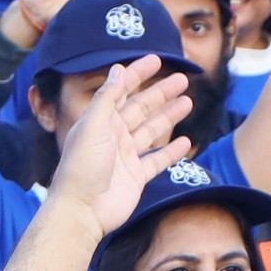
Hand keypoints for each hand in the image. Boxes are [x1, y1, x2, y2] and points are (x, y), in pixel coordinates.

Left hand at [48, 54, 196, 227]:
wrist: (82, 210)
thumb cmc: (82, 167)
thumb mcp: (93, 126)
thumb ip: (107, 98)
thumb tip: (117, 68)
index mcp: (101, 121)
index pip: (122, 90)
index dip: (138, 74)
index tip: (156, 59)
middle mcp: (113, 136)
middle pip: (141, 108)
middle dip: (161, 93)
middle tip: (182, 79)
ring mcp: (125, 157)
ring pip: (152, 131)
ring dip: (169, 116)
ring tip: (188, 102)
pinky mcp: (136, 177)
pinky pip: (157, 160)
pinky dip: (171, 151)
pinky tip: (185, 142)